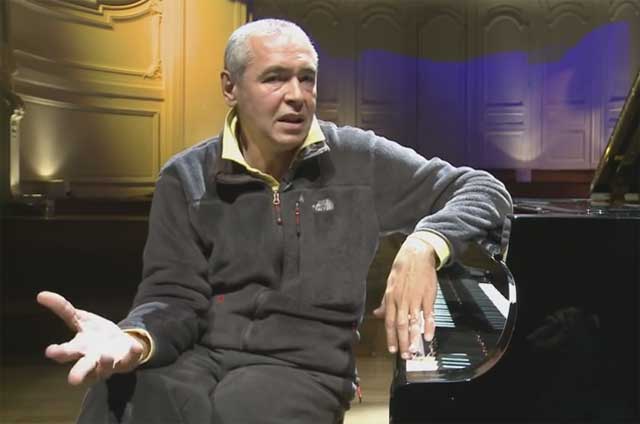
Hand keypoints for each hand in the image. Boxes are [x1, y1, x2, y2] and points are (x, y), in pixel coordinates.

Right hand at [37, 291, 144, 384]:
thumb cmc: (94, 334)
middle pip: (84, 369)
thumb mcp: (80, 319)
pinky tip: (136, 346)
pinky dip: (134, 353)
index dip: (58, 353)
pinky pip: (132, 358)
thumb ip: (63, 309)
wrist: (120, 343)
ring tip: (105, 355)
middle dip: (79, 373)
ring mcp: (110, 362)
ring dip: (105, 362)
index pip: (65, 354)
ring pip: (106, 367)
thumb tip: (40, 295)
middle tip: (72, 380)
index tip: (50, 351)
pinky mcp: (127, 360)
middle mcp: (92, 359)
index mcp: (79, 349)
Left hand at [373, 236, 437, 358]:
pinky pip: (428, 314)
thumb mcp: (390, 284)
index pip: (389, 321)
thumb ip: (385, 302)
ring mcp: (415, 299)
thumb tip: (377, 314)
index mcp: (391, 298)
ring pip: (413, 322)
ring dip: (414, 338)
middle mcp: (402, 300)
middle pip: (400, 325)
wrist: (417, 255)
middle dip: (402, 342)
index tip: (393, 349)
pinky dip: (428, 326)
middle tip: (405, 355)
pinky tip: (428, 336)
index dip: (390, 337)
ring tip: (415, 351)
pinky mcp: (428, 296)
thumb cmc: (402, 269)